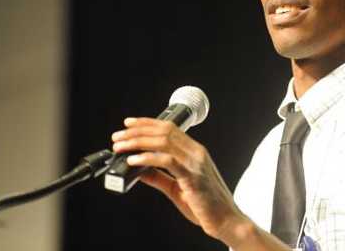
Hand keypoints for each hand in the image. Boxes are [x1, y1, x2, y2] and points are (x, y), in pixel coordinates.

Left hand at [111, 117, 247, 244]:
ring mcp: (196, 163)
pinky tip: (134, 160)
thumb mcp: (176, 188)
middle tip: (118, 137)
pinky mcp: (193, 177)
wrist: (226, 220)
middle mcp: (196, 152)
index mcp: (194, 152)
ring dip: (138, 142)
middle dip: (137, 131)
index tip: (129, 124)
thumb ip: (159, 177)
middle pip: (164, 131)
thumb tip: (139, 169)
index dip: (147, 123)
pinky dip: (148, 158)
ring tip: (121, 146)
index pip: (169, 128)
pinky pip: (168, 161)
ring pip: (164, 141)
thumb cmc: (206, 205)